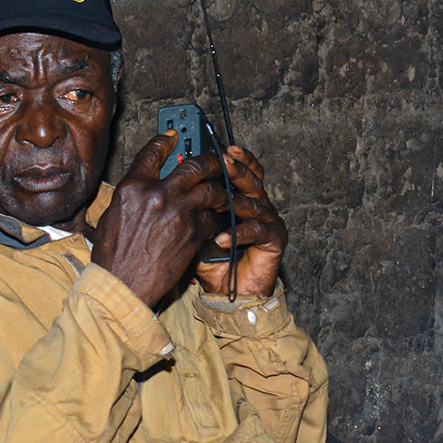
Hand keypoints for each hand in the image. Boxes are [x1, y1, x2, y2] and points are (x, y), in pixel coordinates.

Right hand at [89, 131, 230, 308]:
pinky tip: (212, 220)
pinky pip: (210, 218)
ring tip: (221, 192)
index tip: (174, 136)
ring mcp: (177, 213)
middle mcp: (157, 194)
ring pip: (210, 190)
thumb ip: (133, 194)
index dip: (165, 140)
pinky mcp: (192, 233)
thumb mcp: (113, 215)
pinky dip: (213, 218)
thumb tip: (144, 184)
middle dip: (209, 160)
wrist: (123, 285)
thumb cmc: (113, 255)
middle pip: (193, 166)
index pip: (152, 152)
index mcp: (132, 187)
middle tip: (216, 161)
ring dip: (219, 190)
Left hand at [193, 146, 284, 298]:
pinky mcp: (275, 239)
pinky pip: (258, 230)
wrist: (229, 295)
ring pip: (255, 201)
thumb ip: (187, 211)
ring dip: (235, 200)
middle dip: (236, 168)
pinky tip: (222, 238)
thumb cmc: (212, 262)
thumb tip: (167, 189)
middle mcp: (257, 205)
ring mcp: (268, 220)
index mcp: (240, 197)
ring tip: (220, 199)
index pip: (241, 169)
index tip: (217, 147)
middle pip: (251, 178)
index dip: (233, 157)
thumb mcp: (193, 231)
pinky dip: (239, 233)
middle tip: (223, 160)